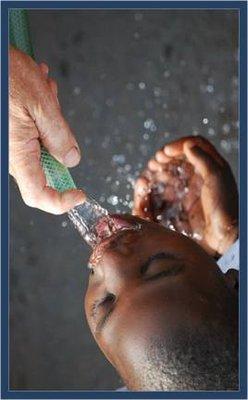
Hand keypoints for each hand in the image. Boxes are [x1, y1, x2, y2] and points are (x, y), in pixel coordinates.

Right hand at [9, 46, 84, 213]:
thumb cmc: (6, 76)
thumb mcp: (41, 105)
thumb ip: (59, 137)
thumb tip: (72, 159)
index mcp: (18, 154)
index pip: (38, 195)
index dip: (61, 202)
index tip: (79, 194)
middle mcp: (12, 154)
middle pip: (46, 167)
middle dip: (59, 142)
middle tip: (55, 109)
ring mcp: (11, 145)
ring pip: (43, 147)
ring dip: (51, 123)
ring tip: (44, 91)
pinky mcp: (12, 134)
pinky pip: (33, 134)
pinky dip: (42, 116)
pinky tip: (38, 91)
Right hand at [133, 136, 237, 255]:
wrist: (222, 240)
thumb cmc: (225, 208)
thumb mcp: (217, 178)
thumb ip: (203, 158)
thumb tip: (187, 145)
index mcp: (206, 170)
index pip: (191, 148)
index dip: (177, 146)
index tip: (165, 152)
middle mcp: (194, 181)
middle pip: (172, 163)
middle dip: (160, 162)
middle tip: (154, 165)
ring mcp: (182, 197)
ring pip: (161, 181)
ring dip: (150, 178)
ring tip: (144, 181)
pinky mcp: (174, 212)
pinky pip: (155, 201)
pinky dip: (145, 196)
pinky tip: (142, 192)